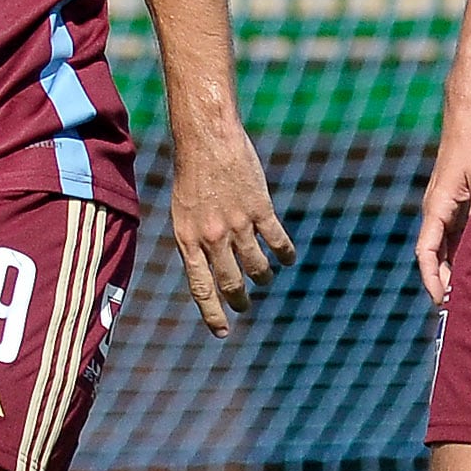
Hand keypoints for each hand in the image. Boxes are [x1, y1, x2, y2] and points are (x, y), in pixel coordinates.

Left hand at [170, 126, 293, 336]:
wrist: (206, 138)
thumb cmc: (191, 173)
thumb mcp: (182, 212)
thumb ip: (195, 240)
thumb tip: (208, 268)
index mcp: (187, 239)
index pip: (201, 288)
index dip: (213, 314)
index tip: (223, 332)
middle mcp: (212, 238)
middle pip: (232, 283)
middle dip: (240, 300)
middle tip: (245, 304)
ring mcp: (238, 224)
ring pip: (258, 267)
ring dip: (263, 276)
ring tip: (265, 277)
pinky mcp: (260, 209)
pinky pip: (278, 242)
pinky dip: (285, 254)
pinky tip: (288, 258)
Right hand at [418, 103, 470, 306]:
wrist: (468, 109)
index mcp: (436, 207)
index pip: (427, 253)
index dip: (433, 280)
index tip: (444, 303)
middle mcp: (436, 208)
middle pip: (435, 254)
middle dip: (444, 281)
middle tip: (462, 307)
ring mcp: (446, 202)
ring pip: (446, 244)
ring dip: (455, 267)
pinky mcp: (457, 195)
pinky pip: (457, 231)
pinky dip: (464, 250)